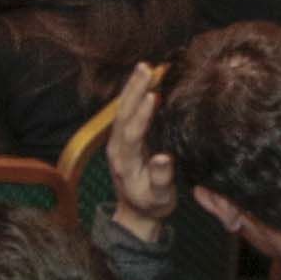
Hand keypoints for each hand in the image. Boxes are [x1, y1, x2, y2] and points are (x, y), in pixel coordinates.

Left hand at [105, 63, 179, 238]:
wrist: (136, 212)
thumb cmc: (151, 204)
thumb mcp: (160, 198)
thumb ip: (161, 179)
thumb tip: (163, 157)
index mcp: (126, 162)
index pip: (132, 134)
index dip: (142, 115)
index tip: (153, 95)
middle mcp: (117, 149)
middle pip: (123, 115)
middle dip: (134, 90)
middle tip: (147, 68)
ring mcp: (117, 142)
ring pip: (122, 110)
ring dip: (132, 88)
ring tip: (145, 67)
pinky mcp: (122, 138)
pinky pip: (126, 112)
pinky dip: (133, 94)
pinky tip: (143, 81)